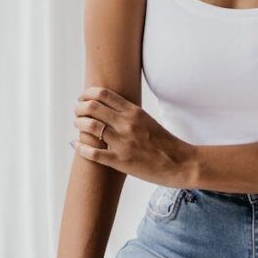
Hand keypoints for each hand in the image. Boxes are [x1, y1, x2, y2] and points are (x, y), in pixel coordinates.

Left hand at [71, 85, 195, 185]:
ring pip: (90, 126)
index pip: (103, 94)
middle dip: (79, 107)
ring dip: (78, 124)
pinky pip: (92, 153)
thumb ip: (129, 114)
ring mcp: (123, 142)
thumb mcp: (147, 121)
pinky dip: (80, 147)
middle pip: (92, 107)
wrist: (181, 164)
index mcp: (134, 112)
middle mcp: (127, 124)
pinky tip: (76, 144)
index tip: (83, 98)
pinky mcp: (120, 161)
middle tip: (77, 111)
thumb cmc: (165, 143)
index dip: (87, 94)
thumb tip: (110, 109)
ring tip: (77, 125)